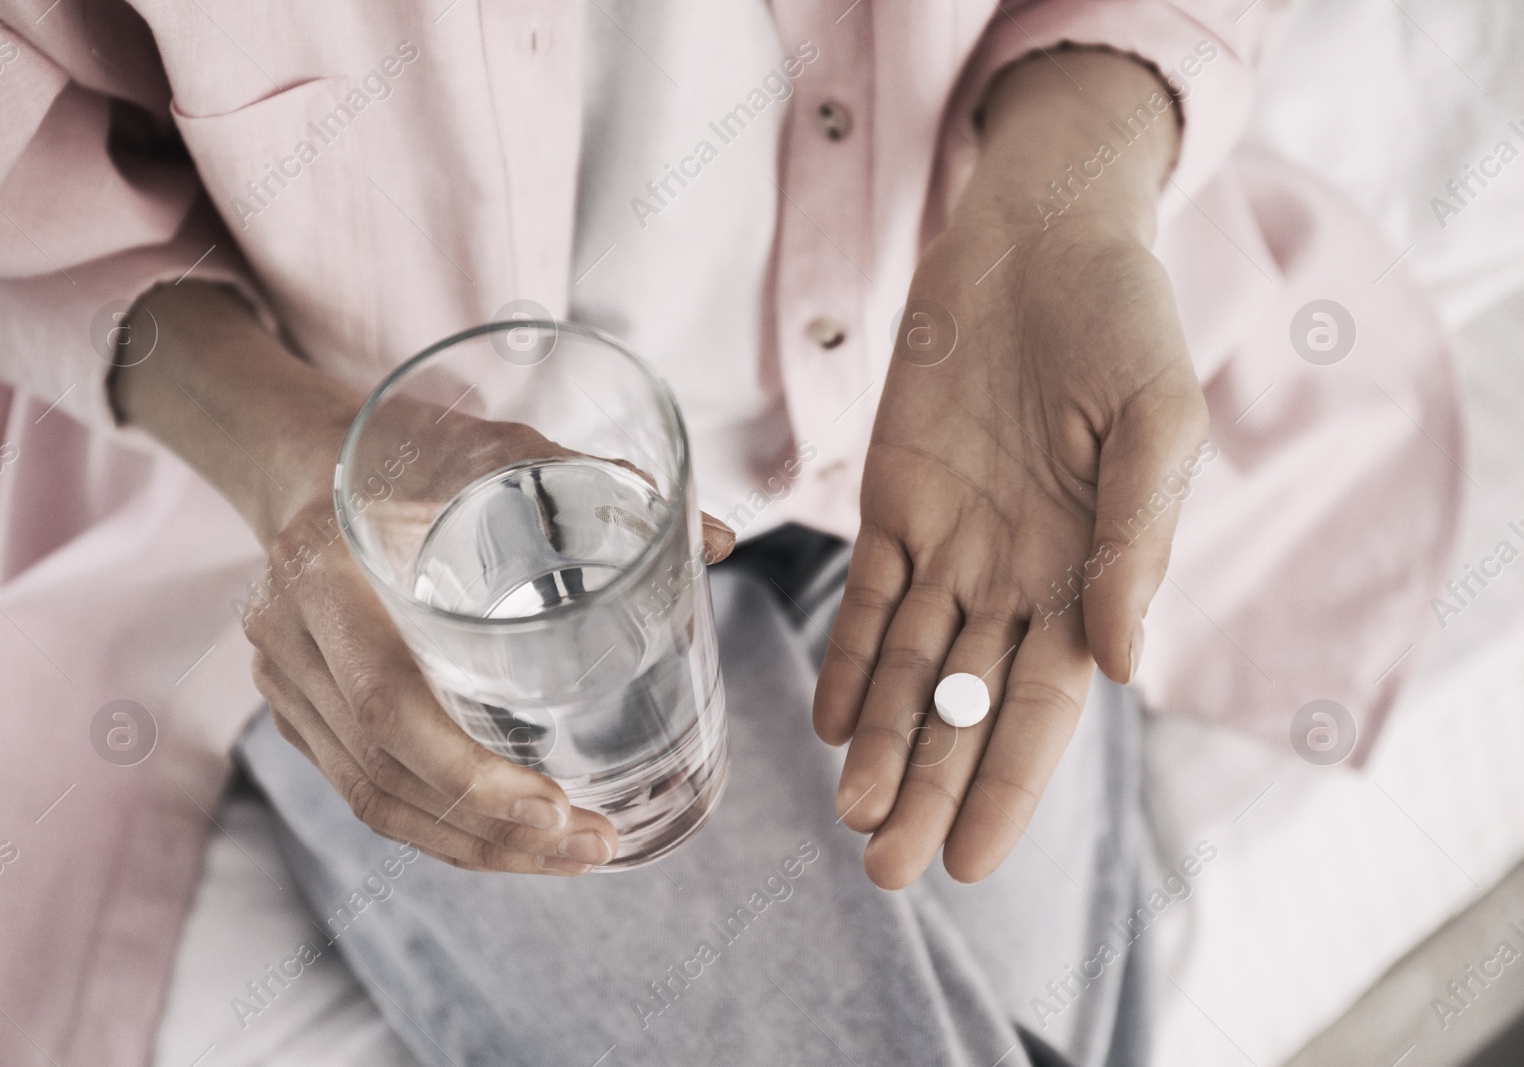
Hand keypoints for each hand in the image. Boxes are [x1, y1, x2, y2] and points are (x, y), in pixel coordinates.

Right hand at [114, 284, 733, 874]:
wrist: (306, 457)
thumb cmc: (408, 447)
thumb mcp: (494, 446)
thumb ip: (597, 483)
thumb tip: (719, 538)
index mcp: (323, 565)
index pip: (385, 702)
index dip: (467, 773)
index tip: (555, 807)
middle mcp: (287, 634)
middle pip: (382, 773)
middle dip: (491, 832)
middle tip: (589, 846)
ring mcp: (283, 680)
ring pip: (372, 798)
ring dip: (473, 846)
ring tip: (569, 857)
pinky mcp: (297, 709)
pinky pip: (363, 789)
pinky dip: (438, 828)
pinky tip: (511, 841)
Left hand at [812, 50, 1208, 888]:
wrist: (1039, 234)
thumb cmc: (1120, 318)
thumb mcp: (1158, 421)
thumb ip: (1138, 542)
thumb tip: (1124, 666)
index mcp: (1091, 571)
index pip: (1045, 705)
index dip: (1009, 784)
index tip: (973, 861)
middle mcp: (1017, 574)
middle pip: (966, 704)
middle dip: (930, 787)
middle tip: (887, 872)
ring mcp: (952, 541)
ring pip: (909, 666)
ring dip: (882, 742)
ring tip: (852, 819)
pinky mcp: (892, 499)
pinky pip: (865, 595)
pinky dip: (847, 657)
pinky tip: (831, 724)